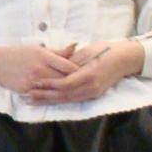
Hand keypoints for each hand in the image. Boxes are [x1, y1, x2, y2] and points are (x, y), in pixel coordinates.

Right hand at [0, 43, 79, 95]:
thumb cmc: (19, 53)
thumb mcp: (38, 49)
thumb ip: (58, 52)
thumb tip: (76, 46)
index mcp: (44, 56)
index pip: (69, 66)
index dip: (80, 71)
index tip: (87, 71)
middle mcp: (39, 70)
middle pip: (64, 80)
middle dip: (75, 82)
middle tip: (85, 83)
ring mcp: (32, 82)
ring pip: (55, 90)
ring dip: (65, 90)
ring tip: (74, 90)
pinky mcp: (26, 90)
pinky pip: (43, 95)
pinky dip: (50, 95)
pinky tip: (58, 95)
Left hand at [27, 39, 145, 104]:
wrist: (126, 59)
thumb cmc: (106, 50)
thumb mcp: (87, 51)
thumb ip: (70, 61)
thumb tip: (52, 66)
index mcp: (89, 75)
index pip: (65, 84)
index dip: (48, 84)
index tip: (34, 82)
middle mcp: (91, 87)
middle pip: (63, 95)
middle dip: (44, 96)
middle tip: (26, 96)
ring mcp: (92, 93)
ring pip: (67, 100)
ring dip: (48, 101)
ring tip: (32, 101)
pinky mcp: (93, 95)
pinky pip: (73, 100)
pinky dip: (59, 100)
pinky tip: (48, 101)